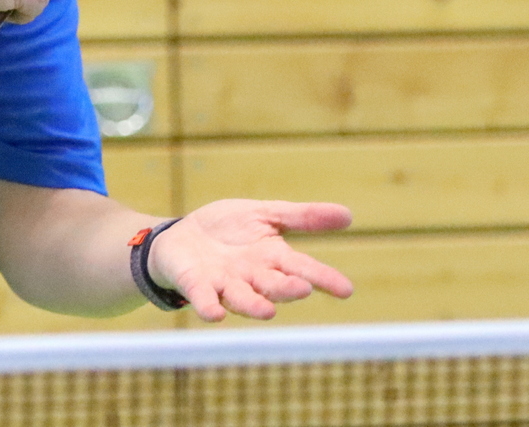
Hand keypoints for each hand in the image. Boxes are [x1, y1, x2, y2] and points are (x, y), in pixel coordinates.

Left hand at [147, 199, 353, 322]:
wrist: (179, 236)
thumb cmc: (226, 228)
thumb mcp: (264, 214)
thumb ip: (302, 217)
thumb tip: (349, 215)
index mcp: (271, 257)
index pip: (301, 268)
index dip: (323, 278)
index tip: (345, 289)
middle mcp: (251, 276)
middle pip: (274, 285)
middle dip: (287, 288)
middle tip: (302, 288)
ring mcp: (224, 282)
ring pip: (243, 297)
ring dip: (255, 305)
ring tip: (268, 311)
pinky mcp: (196, 283)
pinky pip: (204, 298)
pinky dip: (210, 306)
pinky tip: (216, 314)